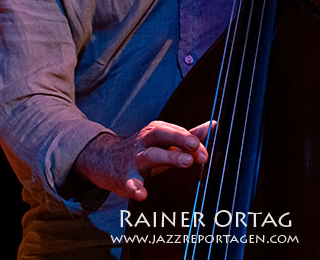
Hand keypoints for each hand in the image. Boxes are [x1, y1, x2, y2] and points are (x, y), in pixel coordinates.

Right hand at [74, 120, 212, 201]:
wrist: (105, 161)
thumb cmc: (142, 150)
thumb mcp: (164, 141)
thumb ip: (188, 136)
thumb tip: (213, 125)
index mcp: (155, 131)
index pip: (176, 132)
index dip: (192, 140)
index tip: (205, 152)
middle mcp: (145, 142)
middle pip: (161, 134)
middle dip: (180, 138)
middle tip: (197, 146)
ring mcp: (134, 159)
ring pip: (151, 156)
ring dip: (169, 157)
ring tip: (186, 161)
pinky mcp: (124, 178)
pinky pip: (130, 183)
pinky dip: (135, 188)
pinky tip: (143, 193)